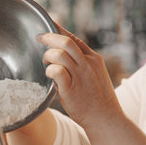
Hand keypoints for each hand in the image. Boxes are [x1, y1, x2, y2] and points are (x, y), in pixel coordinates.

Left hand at [39, 25, 145, 144]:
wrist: (105, 119)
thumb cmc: (97, 100)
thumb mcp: (94, 76)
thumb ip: (80, 65)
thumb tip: (60, 58)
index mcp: (94, 59)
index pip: (74, 39)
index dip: (59, 30)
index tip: (48, 25)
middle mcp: (88, 64)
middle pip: (66, 41)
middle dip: (50, 37)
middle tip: (40, 38)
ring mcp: (80, 76)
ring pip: (59, 54)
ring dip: (48, 55)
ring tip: (46, 62)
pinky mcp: (71, 88)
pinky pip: (56, 71)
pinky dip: (49, 70)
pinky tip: (49, 75)